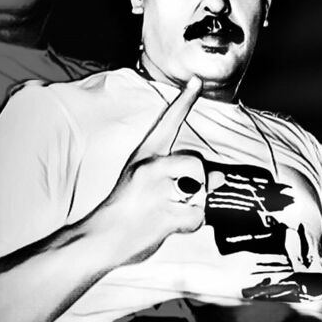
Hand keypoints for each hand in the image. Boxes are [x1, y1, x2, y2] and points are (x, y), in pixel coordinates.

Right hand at [91, 76, 206, 264]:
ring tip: (167, 214)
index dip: (184, 102)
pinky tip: (169, 227)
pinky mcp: (163, 212)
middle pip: (197, 165)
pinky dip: (190, 225)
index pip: (167, 122)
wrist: (98, 240)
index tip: (197, 81)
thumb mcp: (147, 187)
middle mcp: (149, 166)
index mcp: (143, 157)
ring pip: (201, 190)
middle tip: (172, 203)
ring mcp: (155, 188)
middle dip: (197, 186)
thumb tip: (223, 178)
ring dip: (193, 206)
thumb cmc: (125, 214)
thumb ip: (183, 179)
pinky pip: (197, 215)